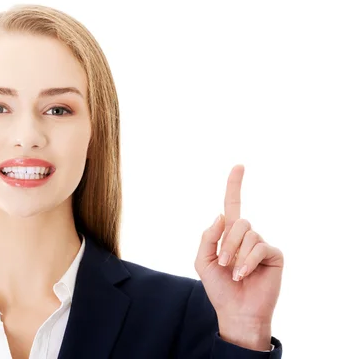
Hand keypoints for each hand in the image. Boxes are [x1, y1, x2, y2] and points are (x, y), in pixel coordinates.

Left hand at [194, 164, 283, 349]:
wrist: (235, 310)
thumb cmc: (219, 287)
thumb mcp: (202, 260)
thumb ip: (208, 237)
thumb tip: (221, 215)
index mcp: (228, 234)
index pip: (232, 205)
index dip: (234, 185)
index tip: (239, 166)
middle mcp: (247, 236)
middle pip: (238, 221)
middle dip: (226, 243)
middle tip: (222, 263)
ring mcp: (261, 244)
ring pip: (248, 234)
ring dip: (235, 254)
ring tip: (233, 273)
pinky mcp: (274, 255)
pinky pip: (260, 247)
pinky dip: (248, 261)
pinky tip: (244, 275)